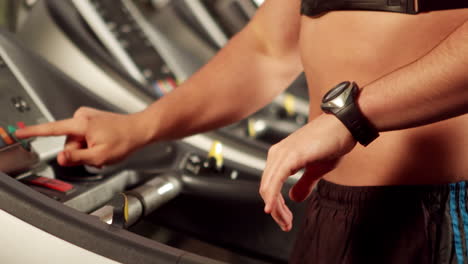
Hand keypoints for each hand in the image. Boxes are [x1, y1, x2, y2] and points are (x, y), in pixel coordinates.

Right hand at [15, 107, 149, 166]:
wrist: (140, 129)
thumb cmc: (125, 140)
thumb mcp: (100, 155)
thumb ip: (77, 158)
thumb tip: (61, 158)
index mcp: (81, 124)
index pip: (51, 129)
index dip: (33, 132)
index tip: (19, 132)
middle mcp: (82, 117)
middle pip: (68, 143)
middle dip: (80, 152)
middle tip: (98, 154)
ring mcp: (87, 117)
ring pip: (77, 142)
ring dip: (88, 149)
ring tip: (104, 148)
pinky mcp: (92, 120)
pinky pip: (84, 137)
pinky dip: (92, 144)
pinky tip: (104, 144)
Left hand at [259, 114, 355, 230]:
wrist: (345, 125)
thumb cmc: (332, 143)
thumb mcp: (316, 169)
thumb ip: (304, 184)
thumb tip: (293, 198)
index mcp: (280, 155)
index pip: (269, 185)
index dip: (275, 205)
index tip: (285, 220)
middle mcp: (277, 153)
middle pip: (266, 188)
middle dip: (275, 210)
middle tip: (286, 225)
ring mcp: (282, 153)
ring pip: (268, 187)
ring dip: (275, 208)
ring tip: (285, 222)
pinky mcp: (291, 155)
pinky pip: (276, 180)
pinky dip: (272, 196)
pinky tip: (272, 208)